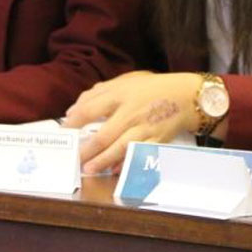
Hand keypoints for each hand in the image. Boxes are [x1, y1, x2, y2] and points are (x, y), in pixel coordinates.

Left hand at [62, 71, 201, 174]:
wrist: (187, 97)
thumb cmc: (152, 88)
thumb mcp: (125, 81)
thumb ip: (98, 93)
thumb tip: (74, 109)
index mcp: (120, 95)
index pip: (90, 109)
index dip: (74, 122)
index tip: (64, 131)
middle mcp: (131, 112)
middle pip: (103, 135)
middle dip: (86, 150)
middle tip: (73, 158)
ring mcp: (144, 129)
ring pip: (119, 149)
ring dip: (102, 161)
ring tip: (89, 169)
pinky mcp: (156, 141)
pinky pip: (137, 155)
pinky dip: (125, 164)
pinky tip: (114, 170)